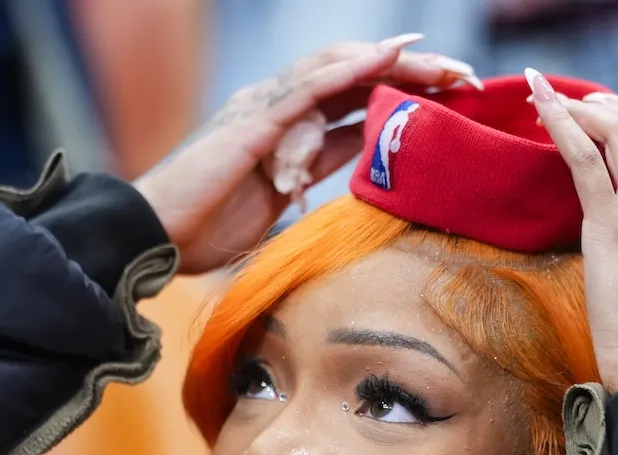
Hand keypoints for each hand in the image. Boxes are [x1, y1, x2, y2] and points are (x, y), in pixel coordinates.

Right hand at [136, 38, 481, 274]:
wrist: (153, 235)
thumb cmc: (201, 229)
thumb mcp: (274, 201)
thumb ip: (309, 178)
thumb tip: (349, 178)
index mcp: (283, 127)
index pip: (352, 100)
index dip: (402, 94)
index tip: (451, 99)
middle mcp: (276, 105)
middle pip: (354, 75)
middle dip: (412, 71)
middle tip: (464, 77)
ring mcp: (265, 106)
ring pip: (340, 69)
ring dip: (394, 62)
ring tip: (441, 62)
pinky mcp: (255, 120)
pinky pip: (311, 86)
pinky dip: (352, 67)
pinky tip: (388, 55)